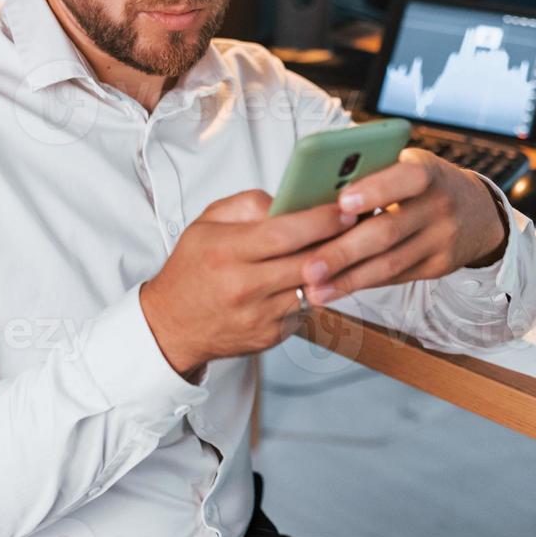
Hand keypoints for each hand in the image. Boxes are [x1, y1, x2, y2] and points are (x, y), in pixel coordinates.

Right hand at [138, 191, 354, 377]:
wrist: (172, 326)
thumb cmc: (193, 268)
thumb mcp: (207, 224)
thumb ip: (249, 205)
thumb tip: (291, 200)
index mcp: (226, 251)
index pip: (284, 233)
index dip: (320, 220)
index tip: (344, 208)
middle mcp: (243, 287)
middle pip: (307, 262)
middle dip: (340, 241)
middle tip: (363, 224)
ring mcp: (260, 316)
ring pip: (314, 287)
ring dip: (335, 268)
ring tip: (350, 247)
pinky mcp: (272, 336)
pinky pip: (306, 308)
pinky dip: (317, 290)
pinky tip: (324, 275)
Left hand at [297, 149, 507, 304]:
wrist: (477, 211)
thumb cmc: (421, 183)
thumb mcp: (407, 164)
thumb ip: (371, 168)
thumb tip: (317, 178)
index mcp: (428, 171)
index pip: (407, 178)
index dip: (375, 190)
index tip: (341, 202)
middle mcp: (440, 205)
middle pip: (388, 231)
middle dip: (344, 251)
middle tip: (308, 267)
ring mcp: (443, 239)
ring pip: (390, 263)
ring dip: (348, 278)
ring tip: (313, 288)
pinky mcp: (439, 266)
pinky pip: (396, 278)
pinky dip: (363, 284)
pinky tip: (334, 290)